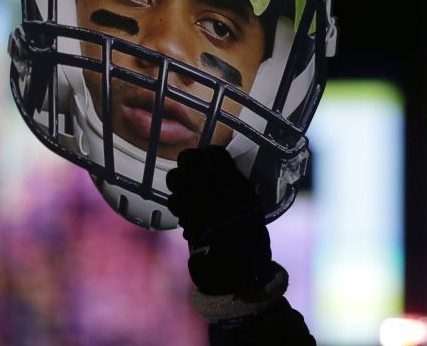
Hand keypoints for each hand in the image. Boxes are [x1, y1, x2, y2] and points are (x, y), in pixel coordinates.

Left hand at [166, 146, 272, 295]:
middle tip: (196, 166)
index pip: (215, 155)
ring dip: (179, 179)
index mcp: (237, 188)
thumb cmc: (251, 239)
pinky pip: (173, 200)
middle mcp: (213, 193)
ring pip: (174, 178)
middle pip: (189, 161)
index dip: (212, 154)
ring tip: (188, 185)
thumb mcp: (253, 208)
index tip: (214, 158)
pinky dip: (177, 199)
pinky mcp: (183, 220)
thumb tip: (221, 169)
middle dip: (190, 160)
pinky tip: (185, 205)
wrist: (236, 273)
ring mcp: (194, 206)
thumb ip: (237, 186)